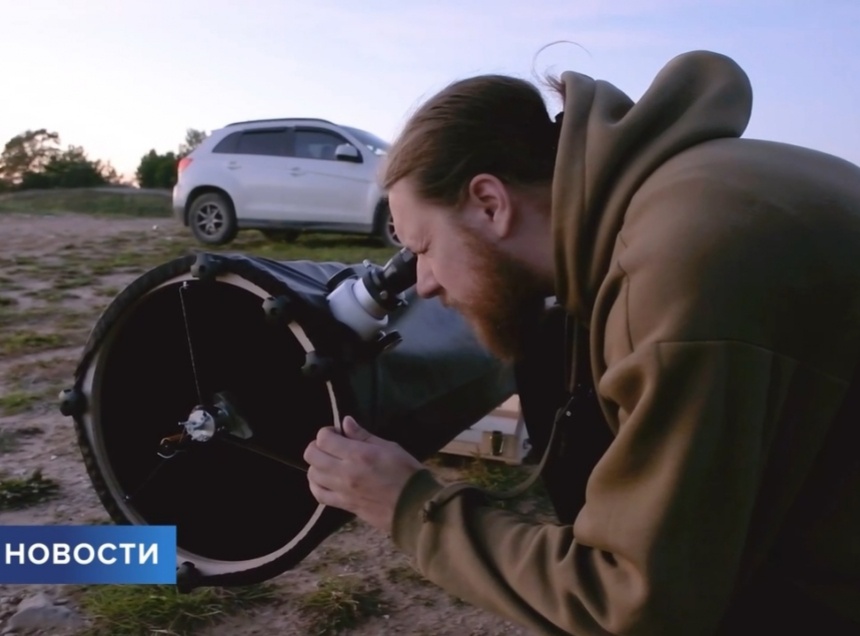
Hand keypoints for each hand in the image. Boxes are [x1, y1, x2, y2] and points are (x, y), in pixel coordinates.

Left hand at [303, 416, 423, 533]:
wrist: (415, 507)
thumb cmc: (407, 472)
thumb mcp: (389, 447)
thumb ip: (363, 436)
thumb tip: (345, 422)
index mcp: (358, 455)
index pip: (324, 439)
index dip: (327, 431)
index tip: (338, 432)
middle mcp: (345, 472)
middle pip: (311, 455)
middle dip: (318, 445)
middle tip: (331, 445)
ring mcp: (342, 491)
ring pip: (312, 474)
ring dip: (316, 464)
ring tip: (329, 462)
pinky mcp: (344, 505)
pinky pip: (319, 495)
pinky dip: (316, 484)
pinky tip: (324, 479)